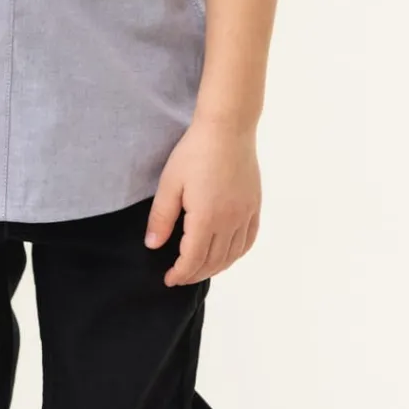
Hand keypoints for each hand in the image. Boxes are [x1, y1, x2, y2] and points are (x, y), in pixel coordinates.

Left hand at [143, 114, 261, 286]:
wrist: (227, 128)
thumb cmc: (194, 152)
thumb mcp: (170, 183)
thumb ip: (161, 217)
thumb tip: (153, 246)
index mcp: (206, 218)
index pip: (193, 259)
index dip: (180, 274)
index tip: (169, 279)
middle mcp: (230, 221)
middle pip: (213, 261)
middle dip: (194, 274)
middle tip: (179, 277)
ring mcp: (245, 214)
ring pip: (232, 254)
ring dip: (215, 268)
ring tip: (199, 269)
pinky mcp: (254, 206)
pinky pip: (248, 240)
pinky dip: (236, 254)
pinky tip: (226, 255)